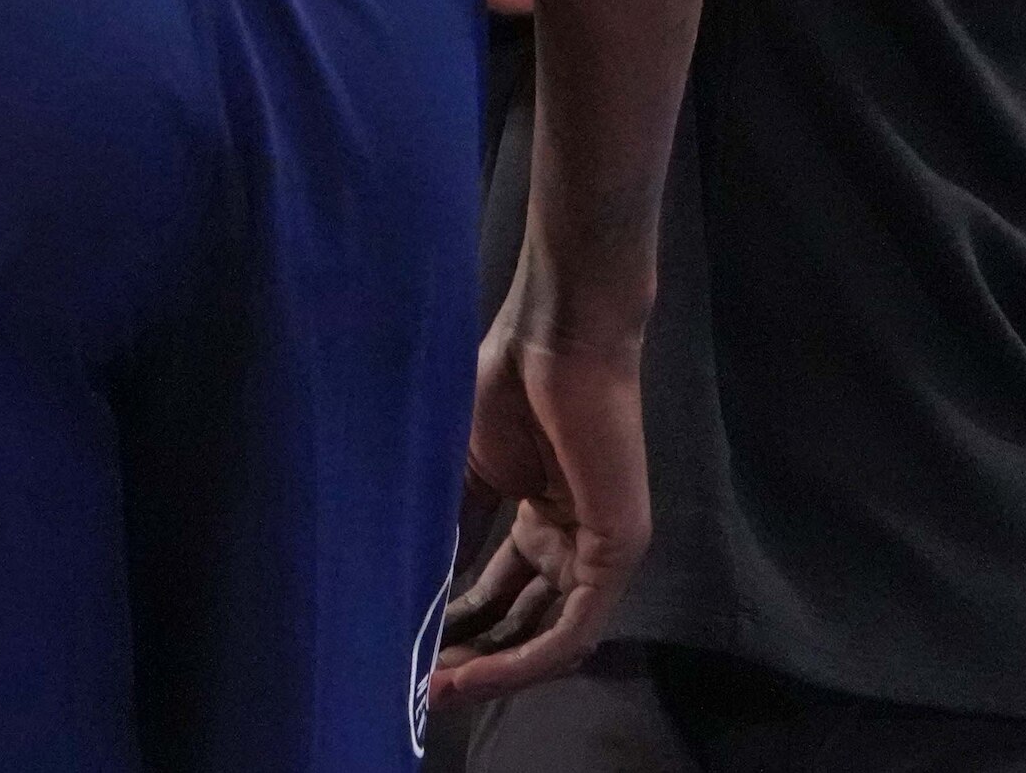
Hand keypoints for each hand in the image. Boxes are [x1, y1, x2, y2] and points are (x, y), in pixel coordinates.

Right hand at [430, 291, 652, 709]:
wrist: (554, 336)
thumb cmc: (509, 385)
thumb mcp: (466, 474)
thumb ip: (453, 535)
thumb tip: (418, 595)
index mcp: (542, 519)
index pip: (502, 596)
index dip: (457, 630)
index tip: (408, 657)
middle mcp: (572, 541)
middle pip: (523, 624)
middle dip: (471, 659)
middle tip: (419, 686)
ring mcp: (599, 548)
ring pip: (547, 639)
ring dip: (492, 671)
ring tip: (438, 689)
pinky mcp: (617, 551)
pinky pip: (571, 629)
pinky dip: (522, 660)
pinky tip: (475, 673)